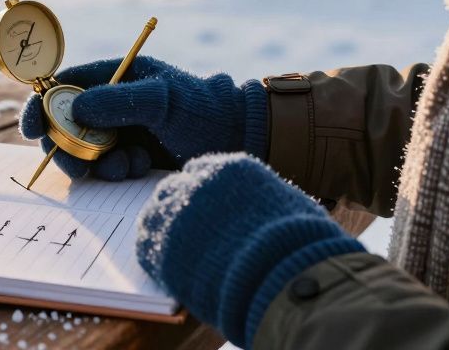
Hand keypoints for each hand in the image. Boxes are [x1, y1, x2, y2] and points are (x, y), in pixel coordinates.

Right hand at [18, 56, 267, 180]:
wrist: (239, 142)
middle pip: (66, 124)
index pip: (65, 86)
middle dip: (68, 146)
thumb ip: (120, 100)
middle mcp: (112, 104)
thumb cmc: (204, 110)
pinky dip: (114, 173)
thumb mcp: (163, 99)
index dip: (42, 105)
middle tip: (79, 168)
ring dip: (96, 164)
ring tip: (125, 167)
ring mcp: (121, 132)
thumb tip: (76, 109)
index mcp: (117, 76)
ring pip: (84, 151)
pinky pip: (105, 169)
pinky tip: (139, 170)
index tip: (31, 130)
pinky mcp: (131, 158)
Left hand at [135, 154, 363, 346]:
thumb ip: (268, 200)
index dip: (202, 190)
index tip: (204, 207)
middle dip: (178, 205)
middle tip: (185, 229)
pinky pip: (146, 245)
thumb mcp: (291, 209)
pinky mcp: (163, 248)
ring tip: (172, 248)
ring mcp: (177, 214)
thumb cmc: (302, 247)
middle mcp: (199, 184)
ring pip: (155, 213)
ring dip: (162, 227)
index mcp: (231, 169)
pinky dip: (152, 253)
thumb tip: (270, 208)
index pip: (202, 170)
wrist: (284, 280)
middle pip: (174, 187)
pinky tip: (163, 266)